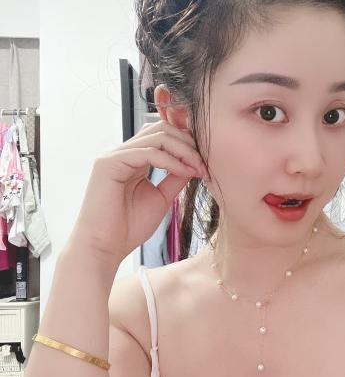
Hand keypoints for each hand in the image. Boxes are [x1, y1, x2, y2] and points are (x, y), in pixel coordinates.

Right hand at [69, 120, 206, 262]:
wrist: (105, 247)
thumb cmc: (129, 228)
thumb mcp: (162, 198)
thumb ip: (175, 177)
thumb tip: (195, 163)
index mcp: (134, 159)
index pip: (164, 135)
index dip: (188, 144)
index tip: (206, 164)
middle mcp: (123, 152)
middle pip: (162, 129)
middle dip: (189, 143)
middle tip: (205, 164)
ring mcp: (114, 155)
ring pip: (157, 136)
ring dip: (184, 151)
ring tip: (199, 168)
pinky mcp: (109, 163)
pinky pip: (148, 152)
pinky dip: (171, 161)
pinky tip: (185, 172)